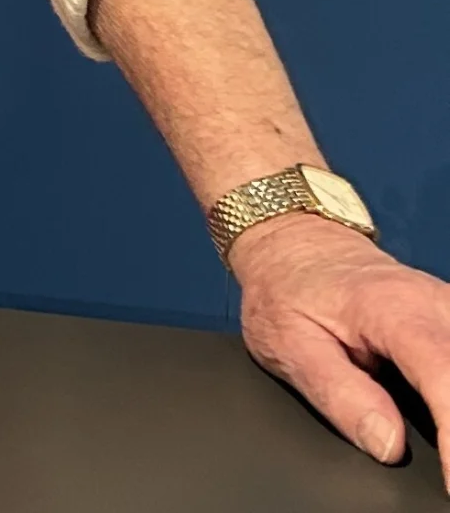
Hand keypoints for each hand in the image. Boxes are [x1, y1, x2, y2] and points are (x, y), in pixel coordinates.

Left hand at [235, 212, 449, 472]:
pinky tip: (445, 420)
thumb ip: (338, 394)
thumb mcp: (287, 342)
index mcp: (391, 309)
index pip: (443, 376)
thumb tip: (388, 445)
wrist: (295, 245)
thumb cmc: (287, 290)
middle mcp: (434, 305)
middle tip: (446, 477)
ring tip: (447, 456)